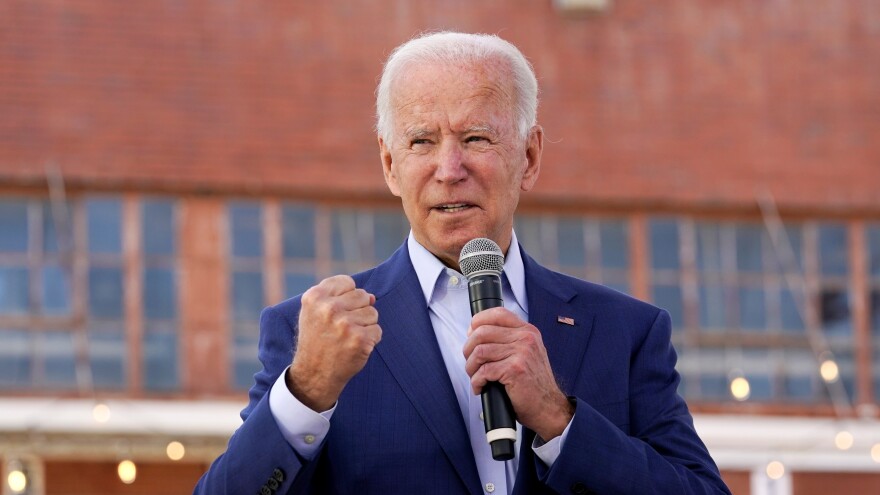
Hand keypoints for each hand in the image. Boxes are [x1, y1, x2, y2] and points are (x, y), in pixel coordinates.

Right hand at [287, 275, 380, 410]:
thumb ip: (340, 297)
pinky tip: (354, 347)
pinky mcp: (360, 340)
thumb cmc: (317, 339)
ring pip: (373, 312)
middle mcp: (329, 308)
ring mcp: (345, 324)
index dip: (345, 297)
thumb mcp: (315, 312)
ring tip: (347, 337)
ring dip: (365, 325)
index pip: (347, 282)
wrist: (314, 374)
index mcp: (314, 297)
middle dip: (357, 310)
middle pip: (363, 295)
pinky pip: (377, 330)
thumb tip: (373, 296)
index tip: (336, 311)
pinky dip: (370, 339)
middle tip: (341, 328)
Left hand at [463, 307, 573, 441]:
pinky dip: (476, 381)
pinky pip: (484, 371)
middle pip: (482, 332)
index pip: (498, 313)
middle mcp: (526, 338)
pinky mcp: (515, 369)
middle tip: (471, 363)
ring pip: (479, 351)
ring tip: (475, 377)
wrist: (548, 407)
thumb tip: (475, 332)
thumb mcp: (526, 353)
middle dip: (468, 349)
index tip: (471, 334)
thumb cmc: (533, 384)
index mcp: (527, 331)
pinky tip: (481, 387)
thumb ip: (507, 340)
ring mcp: (521, 353)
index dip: (478, 322)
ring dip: (471, 367)